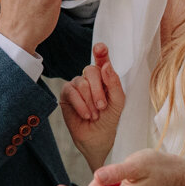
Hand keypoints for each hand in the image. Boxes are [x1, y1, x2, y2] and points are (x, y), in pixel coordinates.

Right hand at [59, 43, 124, 169]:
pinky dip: (81, 105)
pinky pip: (72, 92)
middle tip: (102, 107)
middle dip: (98, 90)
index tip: (100, 48)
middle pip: (91, 71)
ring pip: (82, 83)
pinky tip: (86, 115)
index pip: (102, 60)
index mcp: (105, 77)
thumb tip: (105, 65)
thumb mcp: (118, 102)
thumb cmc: (109, 119)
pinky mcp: (66, 94)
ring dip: (90, 101)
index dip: (101, 53)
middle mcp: (90, 78)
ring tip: (95, 115)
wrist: (98, 138)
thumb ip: (113, 83)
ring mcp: (77, 85)